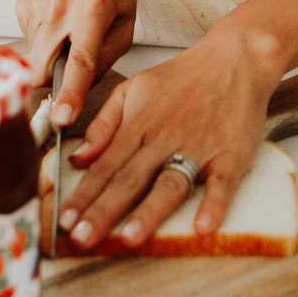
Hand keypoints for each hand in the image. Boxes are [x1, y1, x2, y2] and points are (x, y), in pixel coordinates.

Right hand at [15, 0, 136, 125]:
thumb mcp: (126, 18)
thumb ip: (107, 57)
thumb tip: (82, 86)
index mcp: (92, 8)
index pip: (80, 60)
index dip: (70, 93)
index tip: (62, 117)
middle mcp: (60, 6)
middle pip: (45, 68)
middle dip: (55, 79)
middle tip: (73, 64)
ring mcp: (36, 5)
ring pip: (35, 57)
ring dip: (51, 56)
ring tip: (70, 29)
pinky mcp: (22, 5)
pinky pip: (30, 40)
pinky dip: (44, 40)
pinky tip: (58, 19)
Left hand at [55, 25, 283, 249]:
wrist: (234, 58)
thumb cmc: (183, 77)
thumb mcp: (134, 89)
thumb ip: (104, 123)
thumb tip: (78, 158)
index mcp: (139, 125)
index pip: (104, 166)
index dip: (83, 195)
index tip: (63, 221)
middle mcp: (164, 139)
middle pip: (130, 178)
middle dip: (103, 210)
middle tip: (81, 238)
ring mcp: (198, 147)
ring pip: (170, 183)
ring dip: (149, 211)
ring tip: (130, 238)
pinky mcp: (231, 154)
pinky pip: (222, 183)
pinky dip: (213, 204)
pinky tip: (202, 227)